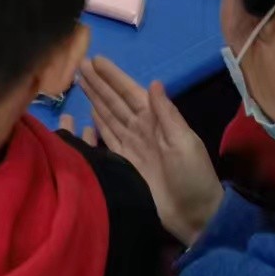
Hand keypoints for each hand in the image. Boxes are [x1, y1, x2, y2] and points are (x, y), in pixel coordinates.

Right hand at [79, 55, 222, 245]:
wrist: (194, 215)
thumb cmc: (192, 176)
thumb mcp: (184, 141)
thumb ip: (167, 113)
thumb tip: (153, 82)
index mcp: (156, 120)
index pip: (130, 92)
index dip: (113, 76)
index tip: (95, 59)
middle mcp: (141, 129)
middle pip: (115, 101)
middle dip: (98, 83)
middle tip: (79, 64)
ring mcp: (132, 146)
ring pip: (109, 116)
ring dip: (95, 98)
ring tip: (80, 81)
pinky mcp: (124, 163)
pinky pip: (108, 138)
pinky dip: (99, 124)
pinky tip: (89, 113)